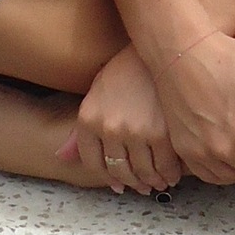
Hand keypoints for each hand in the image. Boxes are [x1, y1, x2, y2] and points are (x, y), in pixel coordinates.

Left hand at [57, 44, 181, 193]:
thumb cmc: (124, 69)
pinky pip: (165, 165)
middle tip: (144, 186)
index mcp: (88, 120)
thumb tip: (60, 157)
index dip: (109, 179)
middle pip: (120, 172)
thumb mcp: (95, 93)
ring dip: (152, 182)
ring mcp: (134, 132)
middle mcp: (108, 129)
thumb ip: (78, 131)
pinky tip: (173, 173)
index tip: (121, 184)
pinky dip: (170, 174)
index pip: (94, 164)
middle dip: (134, 183)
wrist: (154, 48)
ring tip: (160, 182)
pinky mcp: (161, 132)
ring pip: (143, 172)